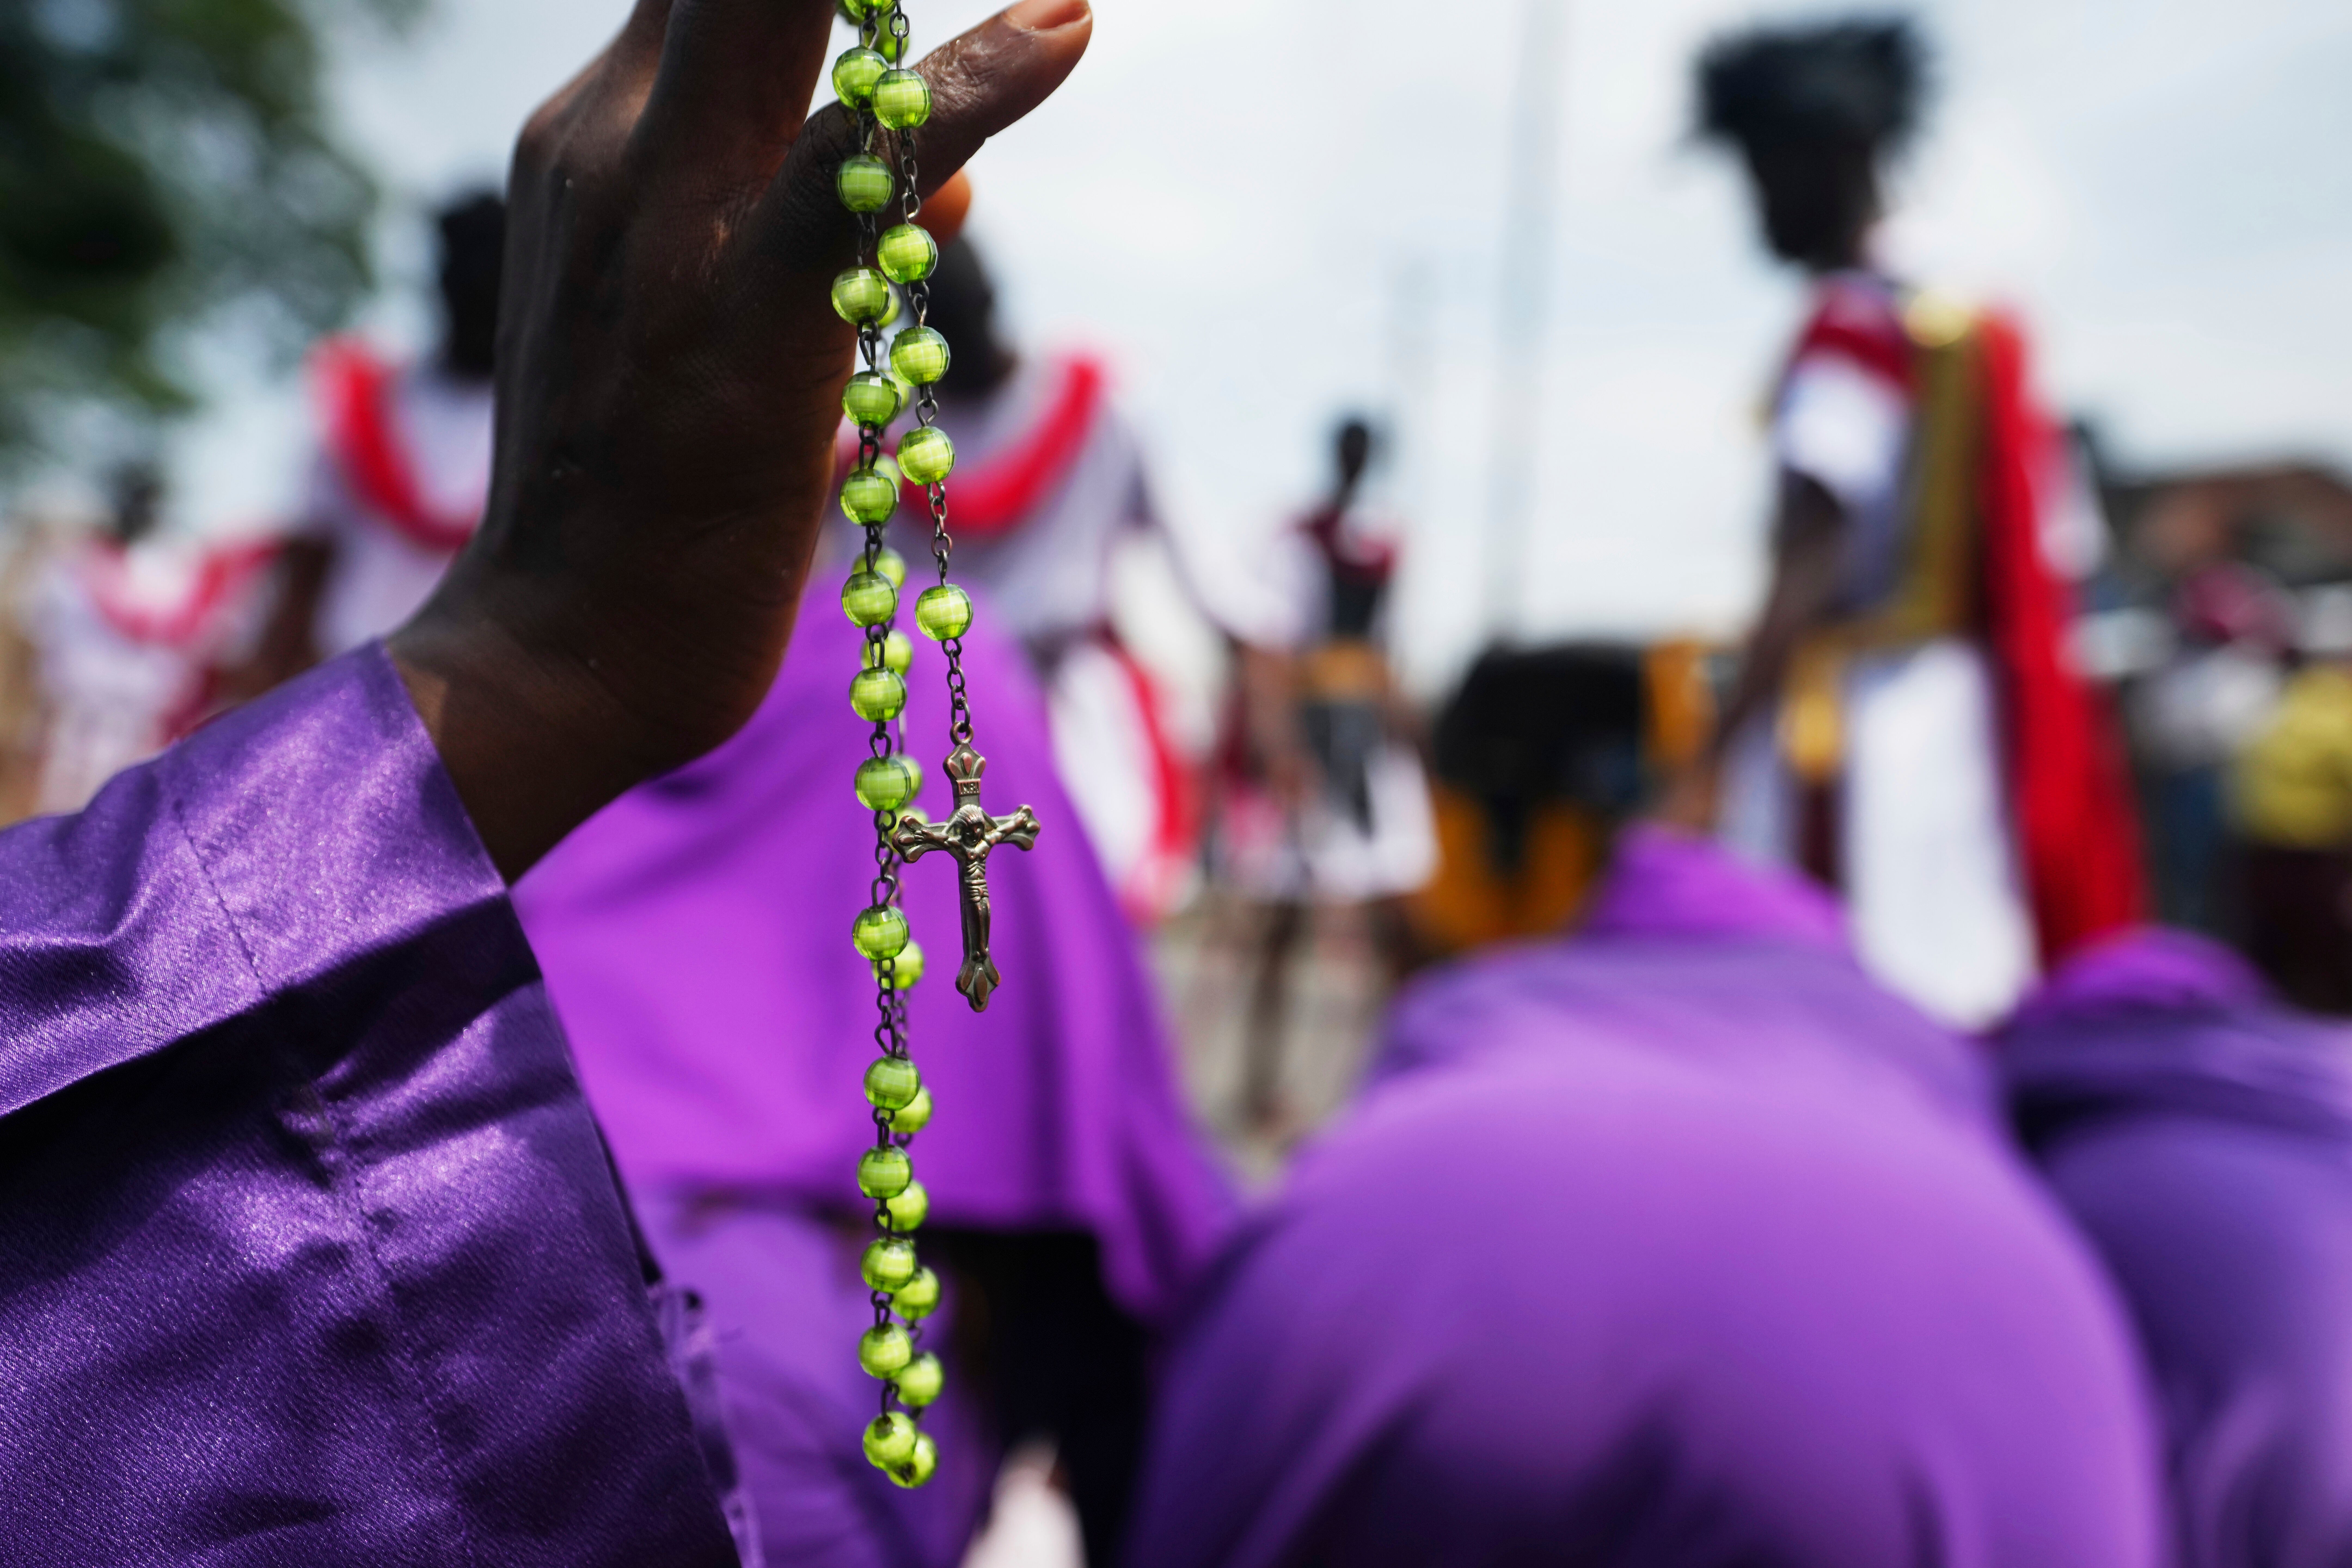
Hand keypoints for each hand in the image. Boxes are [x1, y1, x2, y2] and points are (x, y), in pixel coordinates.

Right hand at [389, 0, 1090, 878]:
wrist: (566, 637)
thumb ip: (799, 212)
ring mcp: (670, 217)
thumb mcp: (708, 305)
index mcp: (589, 132)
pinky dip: (979, 81)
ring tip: (1048, 8)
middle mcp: (609, 142)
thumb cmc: (649, 477)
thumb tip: (954, 179)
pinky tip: (1064, 29)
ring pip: (784, 11)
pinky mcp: (749, 304)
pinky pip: (877, 160)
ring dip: (893, 9)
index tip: (883, 4)